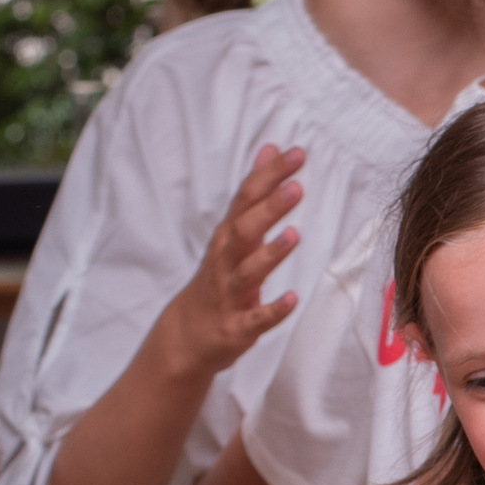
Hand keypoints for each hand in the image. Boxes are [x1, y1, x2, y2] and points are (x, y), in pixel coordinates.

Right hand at [158, 144, 305, 379]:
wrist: (188, 335)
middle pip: (245, 231)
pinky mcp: (237, 326)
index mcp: (229, 237)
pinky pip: (256, 318)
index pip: (247, 199)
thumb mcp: (234, 232)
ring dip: (270, 254)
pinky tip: (293, 298)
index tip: (296, 154)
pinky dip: (273, 309)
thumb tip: (270, 148)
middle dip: (268, 209)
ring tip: (294, 235)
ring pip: (248, 271)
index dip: (269, 176)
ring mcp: (230, 294)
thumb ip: (255, 193)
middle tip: (296, 187)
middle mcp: (226, 261)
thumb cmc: (219, 278)